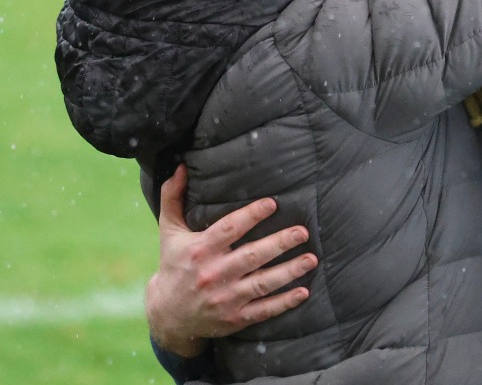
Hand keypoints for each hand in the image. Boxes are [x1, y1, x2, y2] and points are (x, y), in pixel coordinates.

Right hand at [145, 165, 317, 357]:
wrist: (167, 316)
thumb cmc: (174, 265)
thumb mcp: (169, 231)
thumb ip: (172, 198)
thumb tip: (180, 166)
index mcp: (200, 250)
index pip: (229, 230)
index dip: (251, 216)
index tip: (272, 203)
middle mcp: (213, 274)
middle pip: (251, 257)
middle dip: (279, 243)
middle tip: (302, 232)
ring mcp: (225, 299)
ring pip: (262, 284)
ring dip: (289, 272)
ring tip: (311, 259)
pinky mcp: (234, 318)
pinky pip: (263, 311)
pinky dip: (284, 303)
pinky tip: (303, 292)